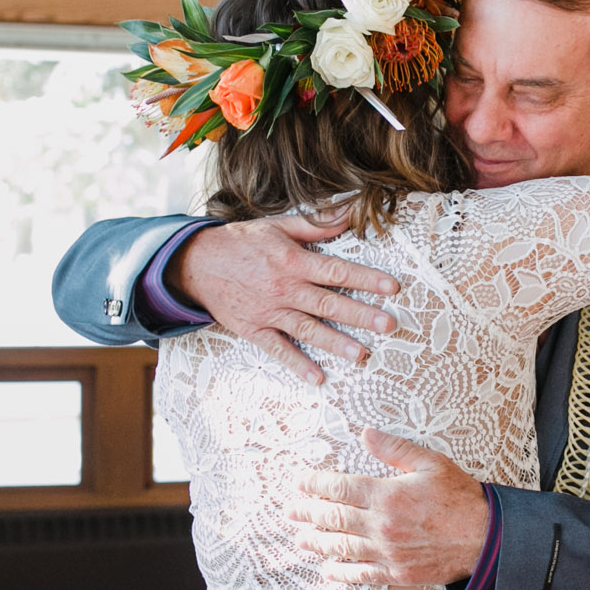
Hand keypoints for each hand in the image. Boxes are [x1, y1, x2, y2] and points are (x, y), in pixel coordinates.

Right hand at [175, 213, 400, 385]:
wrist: (198, 263)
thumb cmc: (243, 242)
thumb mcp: (278, 226)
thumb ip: (316, 224)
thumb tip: (350, 212)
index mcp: (292, 261)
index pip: (336, 270)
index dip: (365, 278)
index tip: (391, 287)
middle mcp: (284, 288)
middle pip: (328, 302)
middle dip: (360, 314)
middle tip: (388, 324)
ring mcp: (269, 311)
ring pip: (307, 328)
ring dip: (335, 342)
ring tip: (361, 354)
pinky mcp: (254, 329)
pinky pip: (278, 349)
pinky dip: (297, 364)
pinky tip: (317, 378)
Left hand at [291, 428, 489, 587]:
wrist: (486, 538)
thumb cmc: (461, 498)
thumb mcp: (431, 463)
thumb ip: (395, 449)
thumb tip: (367, 434)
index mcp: (388, 495)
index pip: (340, 488)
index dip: (315, 484)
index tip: (300, 482)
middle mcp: (382, 525)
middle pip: (334, 519)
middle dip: (307, 513)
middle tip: (288, 510)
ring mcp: (388, 552)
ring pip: (342, 547)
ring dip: (316, 543)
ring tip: (298, 539)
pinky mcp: (398, 572)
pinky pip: (362, 574)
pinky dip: (341, 573)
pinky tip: (327, 571)